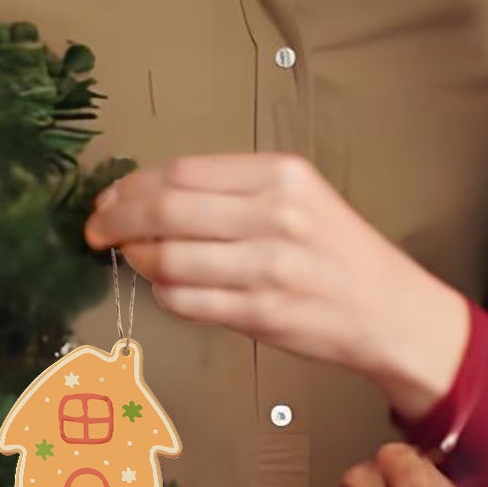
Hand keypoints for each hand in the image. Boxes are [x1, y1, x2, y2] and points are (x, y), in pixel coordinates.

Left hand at [84, 154, 468, 411]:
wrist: (391, 311)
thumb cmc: (339, 252)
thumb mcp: (298, 196)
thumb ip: (232, 191)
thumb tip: (149, 194)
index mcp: (281, 175)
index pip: (182, 171)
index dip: (132, 186)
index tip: (109, 198)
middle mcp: (274, 216)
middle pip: (166, 209)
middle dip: (116, 219)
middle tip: (96, 229)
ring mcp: (268, 268)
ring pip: (168, 259)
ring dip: (137, 260)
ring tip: (133, 258)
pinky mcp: (261, 314)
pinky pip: (186, 301)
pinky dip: (163, 293)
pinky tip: (165, 285)